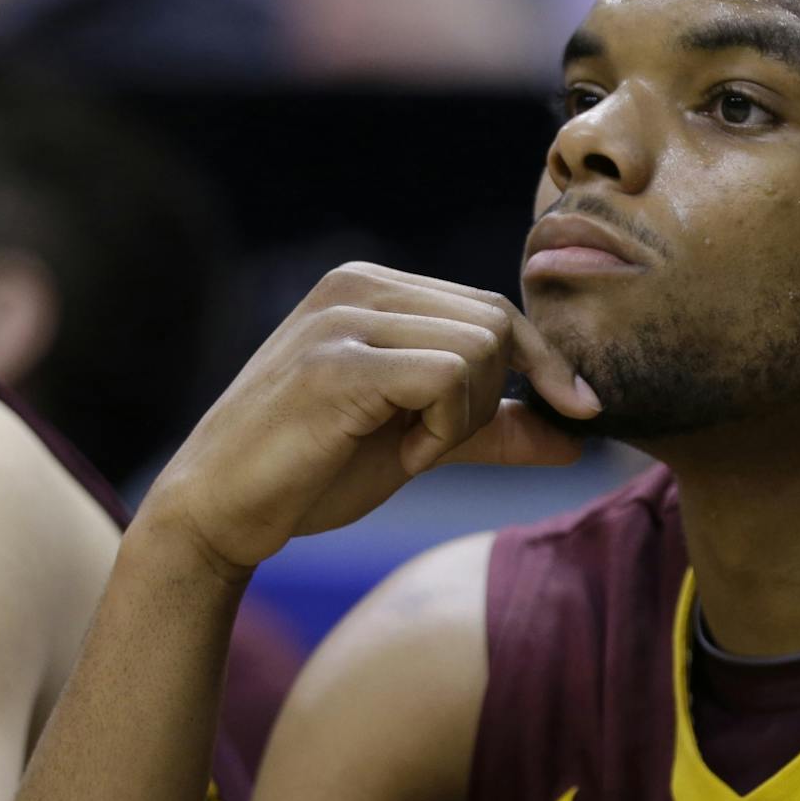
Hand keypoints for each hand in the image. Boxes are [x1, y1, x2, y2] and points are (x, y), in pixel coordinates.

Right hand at [143, 262, 599, 575]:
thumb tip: (579, 435)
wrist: (220, 514)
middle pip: (496, 323)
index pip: (493, 308)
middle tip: (433, 447)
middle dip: (492, 399)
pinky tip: (400, 457)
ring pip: (479, 348)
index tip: (579, 411)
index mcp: (374, 288)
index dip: (543, 363)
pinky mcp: (335, 363)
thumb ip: (494, 429)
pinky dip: (441, 431)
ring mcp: (342, 319)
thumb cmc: (313, 474)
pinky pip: (447, 378)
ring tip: (407, 450)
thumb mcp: (420, 443)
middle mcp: (357, 286)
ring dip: (461, 420)